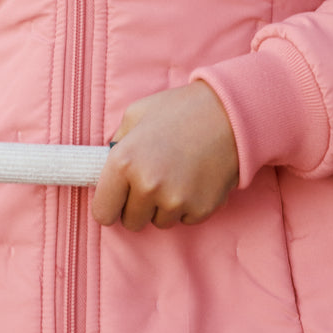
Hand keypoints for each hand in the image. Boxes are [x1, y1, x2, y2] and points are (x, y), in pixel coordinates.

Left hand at [92, 81, 239, 230]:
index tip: (117, 200)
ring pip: (158, 222)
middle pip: (130, 221)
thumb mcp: (135, 116)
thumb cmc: (179, 110)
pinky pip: (184, 219)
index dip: (109, 206)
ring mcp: (176, 201)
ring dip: (162, 206)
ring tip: (176, 175)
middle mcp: (147, 186)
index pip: (102, 212)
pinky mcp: (200, 209)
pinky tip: (194, 180)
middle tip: (151, 182)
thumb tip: (105, 168)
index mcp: (123, 162)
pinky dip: (187, 206)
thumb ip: (116, 144)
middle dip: (137, 206)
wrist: (230, 114)